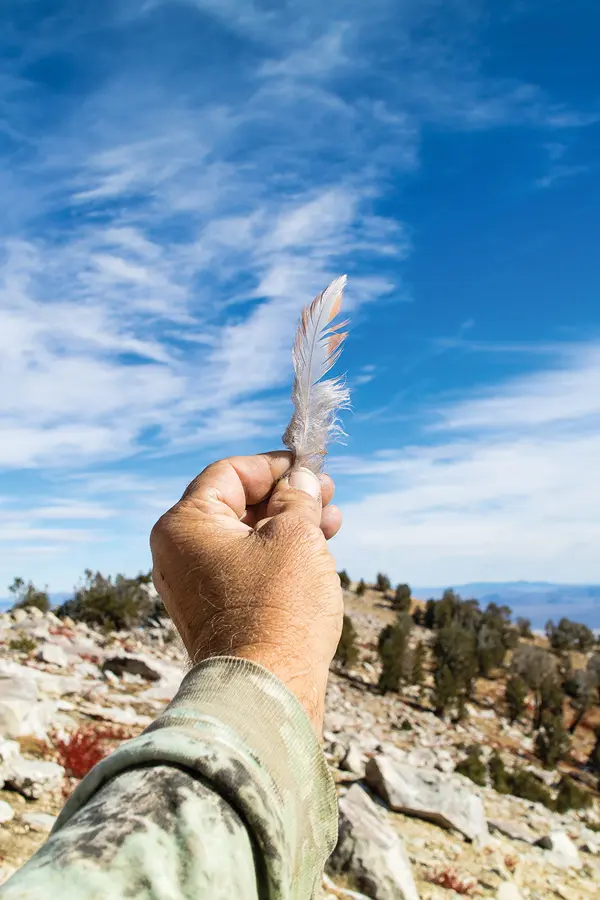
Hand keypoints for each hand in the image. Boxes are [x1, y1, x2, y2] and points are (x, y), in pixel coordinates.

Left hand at [150, 451, 342, 730]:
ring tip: (332, 522)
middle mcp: (179, 552)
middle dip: (287, 496)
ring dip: (289, 525)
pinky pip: (245, 568)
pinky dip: (278, 555)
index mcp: (185, 525)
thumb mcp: (295, 535)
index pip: (230, 473)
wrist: (265, 694)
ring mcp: (194, 585)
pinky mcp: (213, 612)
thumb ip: (298, 497)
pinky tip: (315, 553)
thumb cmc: (279, 608)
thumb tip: (302, 478)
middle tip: (328, 494)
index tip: (311, 467)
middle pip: (238, 504)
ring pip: (246, 537)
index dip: (274, 465)